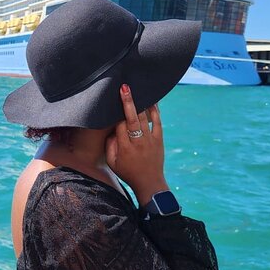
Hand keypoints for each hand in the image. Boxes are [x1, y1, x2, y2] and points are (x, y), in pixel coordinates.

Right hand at [105, 84, 167, 205]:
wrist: (150, 183)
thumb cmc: (128, 172)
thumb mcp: (112, 163)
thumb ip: (110, 145)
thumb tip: (112, 129)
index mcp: (124, 148)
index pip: (119, 126)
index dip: (115, 114)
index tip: (112, 101)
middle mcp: (138, 142)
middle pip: (131, 118)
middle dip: (127, 102)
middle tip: (124, 87)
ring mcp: (150, 140)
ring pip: (144, 118)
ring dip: (140, 103)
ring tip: (137, 89)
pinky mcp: (159, 139)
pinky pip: (157, 122)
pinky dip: (155, 110)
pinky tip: (152, 100)